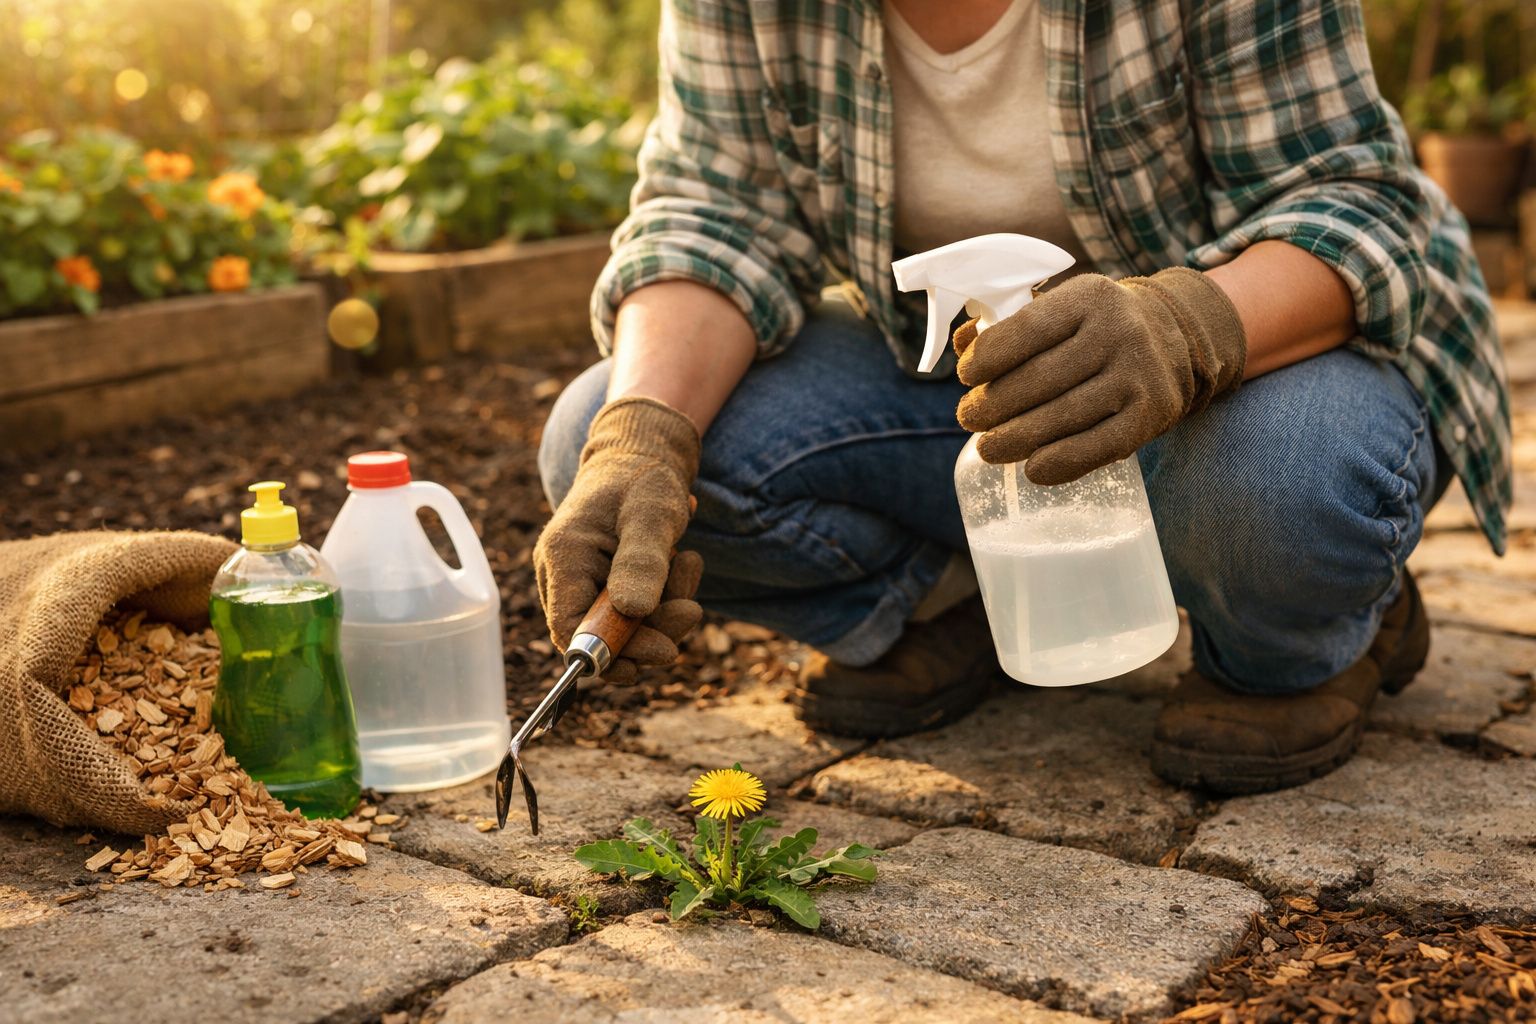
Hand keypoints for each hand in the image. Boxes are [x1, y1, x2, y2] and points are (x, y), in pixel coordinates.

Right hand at [534, 396, 704, 681]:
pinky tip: (683, 563)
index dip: (611, 652)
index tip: (663, 651)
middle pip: (601, 636)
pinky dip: (666, 599)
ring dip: (665, 610)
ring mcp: (584, 583)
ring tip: (689, 563)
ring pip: (625, 628)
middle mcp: (564, 576)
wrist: (643, 457)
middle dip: (652, 630)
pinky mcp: (606, 586)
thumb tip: (632, 613)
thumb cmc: (642, 479)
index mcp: (563, 557)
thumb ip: (641, 561)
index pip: (570, 630)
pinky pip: (636, 613)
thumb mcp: (651, 514)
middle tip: (693, 610)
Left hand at [954, 268, 1246, 483]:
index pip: (1029, 328)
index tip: (965, 376)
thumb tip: (963, 345)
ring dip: (1016, 439)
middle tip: (968, 417)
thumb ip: (1010, 323)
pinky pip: (1099, 446)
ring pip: (1064, 415)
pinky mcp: (1152, 415)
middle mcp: (1119, 332)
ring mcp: (1138, 375)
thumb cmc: (1094, 326)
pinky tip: (1032, 469)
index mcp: (1090, 297)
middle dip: (994, 404)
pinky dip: (1061, 462)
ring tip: (987, 448)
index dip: (990, 356)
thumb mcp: (1062, 308)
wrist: (1174, 338)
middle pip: (1041, 378)